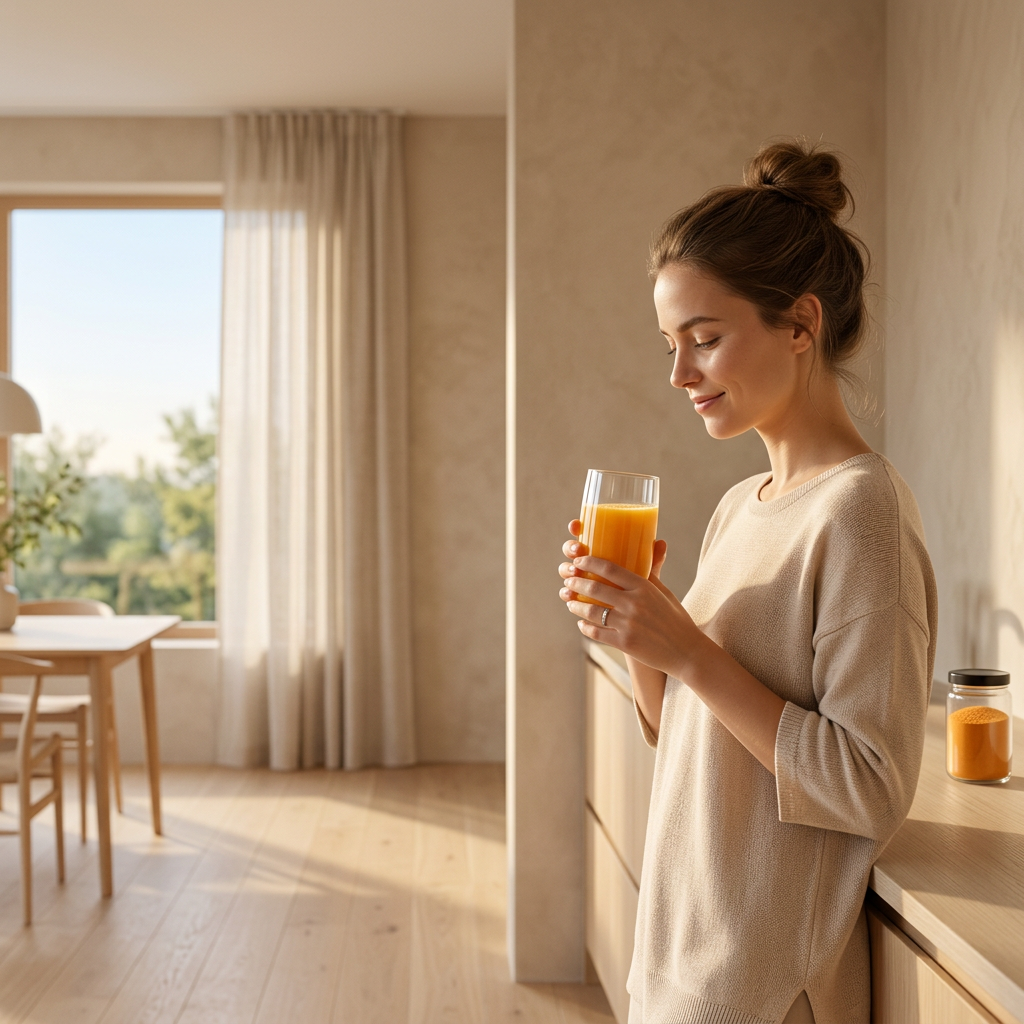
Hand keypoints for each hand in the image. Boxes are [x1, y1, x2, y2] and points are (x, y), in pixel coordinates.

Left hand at [557, 522, 707, 677]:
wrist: (687, 651)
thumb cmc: (676, 619)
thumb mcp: (664, 593)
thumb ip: (649, 575)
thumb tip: (644, 550)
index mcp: (644, 587)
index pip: (610, 569)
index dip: (590, 563)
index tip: (579, 561)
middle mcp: (634, 604)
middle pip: (595, 588)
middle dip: (576, 583)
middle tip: (568, 580)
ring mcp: (628, 624)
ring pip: (591, 612)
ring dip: (575, 605)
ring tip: (570, 602)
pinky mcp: (624, 643)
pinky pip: (596, 633)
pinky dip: (585, 627)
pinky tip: (581, 624)